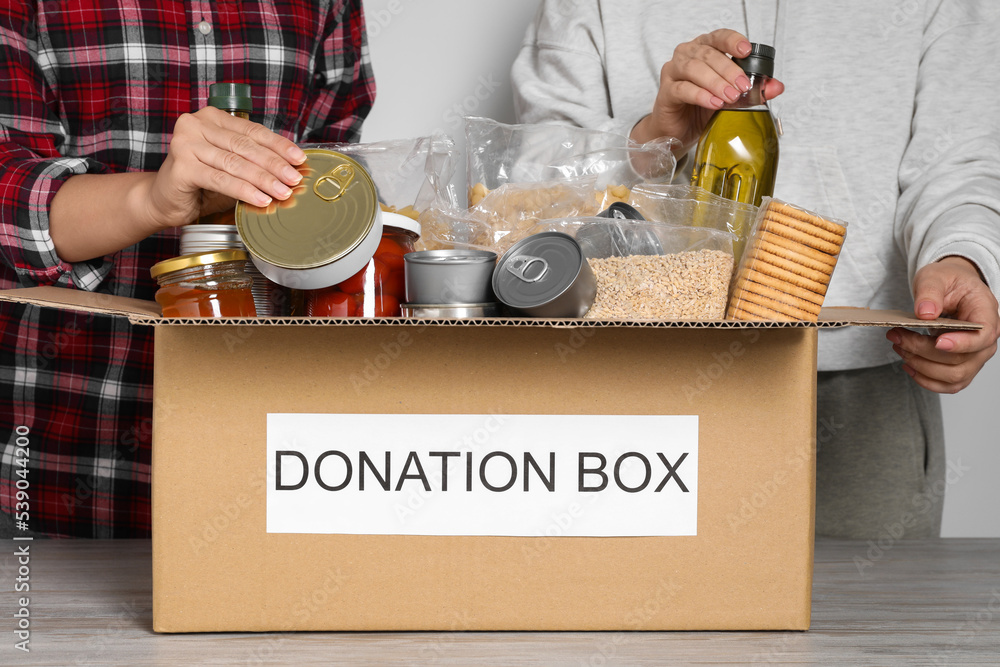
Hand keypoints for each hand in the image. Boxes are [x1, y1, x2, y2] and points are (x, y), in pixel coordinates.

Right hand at [141, 106, 306, 228]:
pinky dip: (243, 190)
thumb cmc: (200, 183)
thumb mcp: (231, 167)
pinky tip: (260, 199)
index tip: (299, 159)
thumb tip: (291, 169)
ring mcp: (186, 143)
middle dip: (275, 164)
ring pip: (235, 163)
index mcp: (212, 118)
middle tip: (294, 179)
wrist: (162, 200)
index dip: (278, 145)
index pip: (252, 131)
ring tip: (282, 192)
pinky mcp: (181, 166)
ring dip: (263, 179)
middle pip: (245, 146)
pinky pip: (220, 179)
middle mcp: (196, 124)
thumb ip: (253, 162)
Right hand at [630, 29, 784, 150]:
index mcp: (703, 50)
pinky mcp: (665, 92)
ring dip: (715, 82)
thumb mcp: (730, 98)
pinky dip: (701, 95)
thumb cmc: (700, 109)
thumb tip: (776, 86)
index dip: (732, 41)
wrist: (678, 132)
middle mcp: (686, 56)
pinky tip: (714, 103)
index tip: (746, 51)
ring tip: (730, 96)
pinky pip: (683, 89)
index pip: (718, 37)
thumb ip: (753, 91)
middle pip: (708, 54)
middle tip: (743, 85)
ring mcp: (673, 72)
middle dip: (729, 70)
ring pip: (694, 69)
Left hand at [887, 256, 999, 392]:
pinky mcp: (962, 366)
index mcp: (986, 314)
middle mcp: (985, 340)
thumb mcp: (935, 276)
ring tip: (899, 346)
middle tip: (897, 335)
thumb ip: (930, 291)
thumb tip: (925, 313)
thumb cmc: (948, 281)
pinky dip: (926, 380)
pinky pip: (949, 384)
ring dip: (921, 366)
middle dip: (923, 351)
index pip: (983, 336)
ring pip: (953, 376)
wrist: (950, 289)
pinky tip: (908, 365)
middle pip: (961, 359)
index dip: (962, 344)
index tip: (938, 342)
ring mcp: (975, 357)